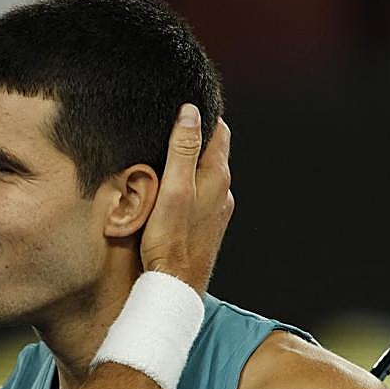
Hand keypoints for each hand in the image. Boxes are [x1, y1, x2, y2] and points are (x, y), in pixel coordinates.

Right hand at [140, 104, 232, 291]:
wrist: (175, 286)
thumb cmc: (170, 239)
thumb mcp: (173, 188)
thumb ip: (182, 149)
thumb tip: (191, 112)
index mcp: (217, 176)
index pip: (218, 131)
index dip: (203, 114)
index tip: (184, 103)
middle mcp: (223, 191)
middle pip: (213, 151)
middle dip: (196, 136)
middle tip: (170, 123)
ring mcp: (217, 210)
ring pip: (205, 174)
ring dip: (190, 162)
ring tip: (166, 153)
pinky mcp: (207, 226)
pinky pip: (200, 195)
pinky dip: (188, 184)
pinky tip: (170, 189)